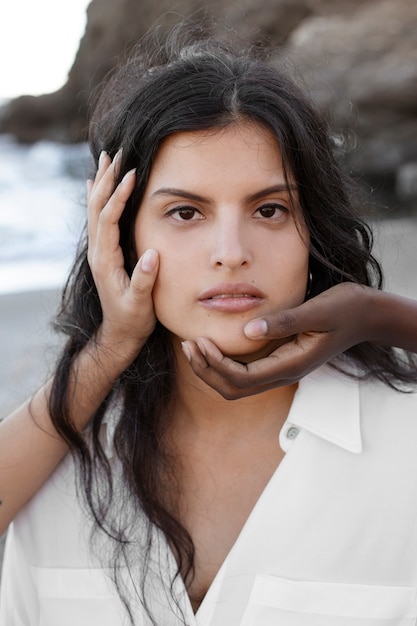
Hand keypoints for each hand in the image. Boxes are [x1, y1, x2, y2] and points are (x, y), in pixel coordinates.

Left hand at [87, 150, 158, 357]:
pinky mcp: (104, 253)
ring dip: (100, 183)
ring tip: (106, 159)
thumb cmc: (133, 319)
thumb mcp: (140, 304)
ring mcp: (99, 252)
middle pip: (96, 207)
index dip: (118, 195)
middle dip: (106, 179)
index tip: (131, 173)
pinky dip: (97, 198)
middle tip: (116, 153)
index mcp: (106, 260)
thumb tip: (151, 255)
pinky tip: (94, 184)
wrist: (120, 333)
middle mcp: (98, 252)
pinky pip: (97, 219)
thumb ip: (144, 281)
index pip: (109, 219)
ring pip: (95, 209)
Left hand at [181, 283, 370, 398]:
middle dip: (207, 371)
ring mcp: (283, 369)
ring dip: (213, 369)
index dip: (215, 365)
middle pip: (234, 389)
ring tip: (193, 346)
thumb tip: (249, 330)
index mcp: (291, 364)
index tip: (198, 342)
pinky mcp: (281, 360)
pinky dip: (224, 363)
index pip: (242, 379)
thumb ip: (285, 322)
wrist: (368, 315)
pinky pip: (246, 372)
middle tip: (188, 345)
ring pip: (238, 384)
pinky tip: (213, 344)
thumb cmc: (346, 308)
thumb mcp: (318, 310)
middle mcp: (284, 373)